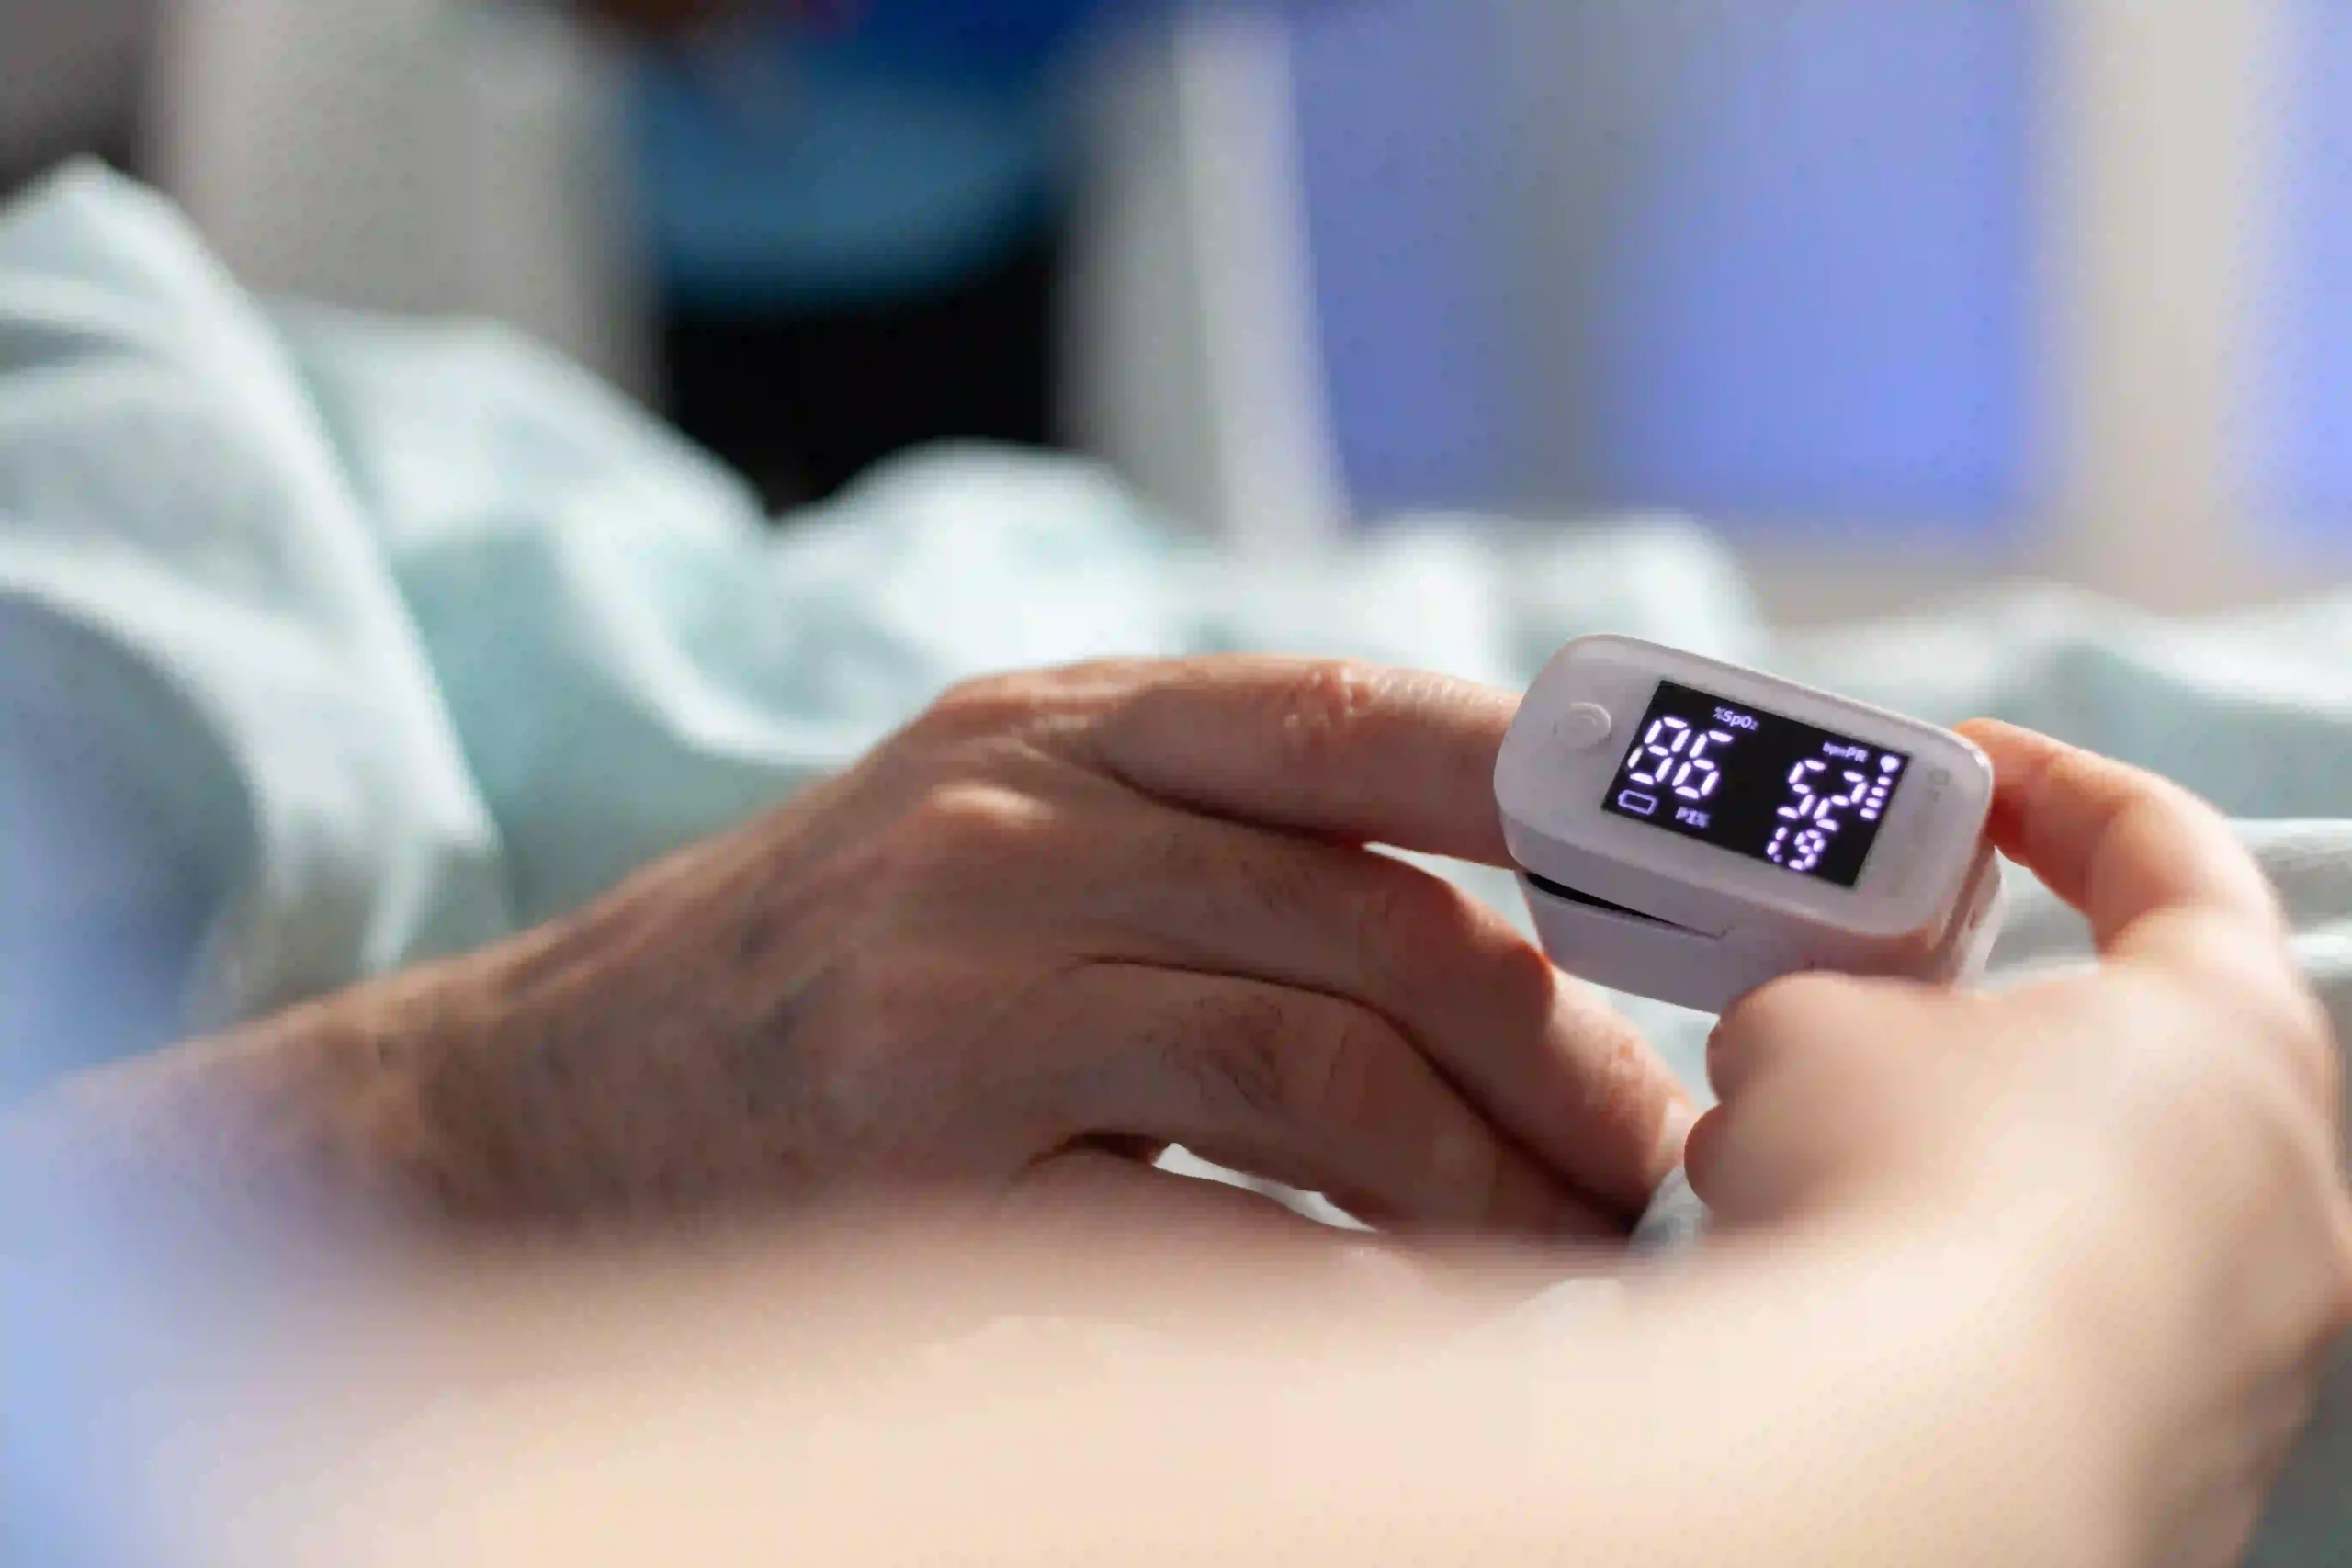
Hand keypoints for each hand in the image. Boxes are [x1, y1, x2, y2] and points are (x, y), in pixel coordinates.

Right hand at [408, 658, 1689, 1231]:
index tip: (1723, 874)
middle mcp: (1018, 815)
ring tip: (1582, 1254)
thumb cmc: (803, 983)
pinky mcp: (917, 1145)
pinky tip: (1419, 1324)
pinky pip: (1205, 1220)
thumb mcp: (994, 840)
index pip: (1366, 717)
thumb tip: (1491, 934)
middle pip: (1389, 916)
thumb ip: (1205, 845)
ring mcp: (960, 973)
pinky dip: (1345, 1278)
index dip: (1571, 784)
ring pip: (1328, 1058)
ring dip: (1495, 1175)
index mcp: (1059, 719)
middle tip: (1662, 1159)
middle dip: (1567, 1052)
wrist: (518, 1106)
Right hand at [1687, 720, 2351, 1566]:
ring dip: (1937, 1175)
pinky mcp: (2180, 1458)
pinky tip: (1835, 1307)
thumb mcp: (1809, 1024)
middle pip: (2122, 1056)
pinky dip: (1952, 1302)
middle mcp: (2286, 1184)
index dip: (2049, 785)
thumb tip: (1801, 1062)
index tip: (1960, 771)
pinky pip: (2052, 1335)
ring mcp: (2251, 1339)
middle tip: (1848, 1024)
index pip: (2167, 847)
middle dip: (1961, 1033)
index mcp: (2228, 1027)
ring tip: (1787, 1185)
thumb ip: (1825, 1005)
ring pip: (2075, 1209)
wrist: (1916, 1451)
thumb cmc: (1906, 1187)